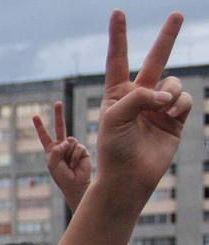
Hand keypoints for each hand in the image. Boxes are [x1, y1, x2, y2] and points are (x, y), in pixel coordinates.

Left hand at [32, 101, 90, 207]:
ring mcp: (72, 147)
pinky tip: (76, 164)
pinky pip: (77, 147)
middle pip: (60, 127)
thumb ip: (55, 151)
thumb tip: (66, 140)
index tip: (35, 116)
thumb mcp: (53, 164)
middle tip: (57, 102)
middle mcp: (62, 146)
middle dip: (58, 114)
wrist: (76, 185)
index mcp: (52, 150)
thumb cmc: (62, 177)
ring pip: (70, 141)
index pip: (44, 136)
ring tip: (69, 164)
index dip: (40, 126)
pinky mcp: (82, 150)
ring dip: (68, 154)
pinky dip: (75, 156)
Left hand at [94, 11, 189, 201]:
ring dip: (169, 93)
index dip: (118, 36)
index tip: (117, 13)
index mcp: (117, 93)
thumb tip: (166, 94)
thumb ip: (138, 97)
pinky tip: (169, 117)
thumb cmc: (113, 147)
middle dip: (167, 37)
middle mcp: (138, 96)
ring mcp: (158, 106)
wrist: (129, 175)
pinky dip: (178, 105)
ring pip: (173, 83)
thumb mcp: (115, 116)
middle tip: (176, 14)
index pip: (118, 59)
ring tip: (160, 110)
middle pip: (156, 59)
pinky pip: (184, 99)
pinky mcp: (175, 118)